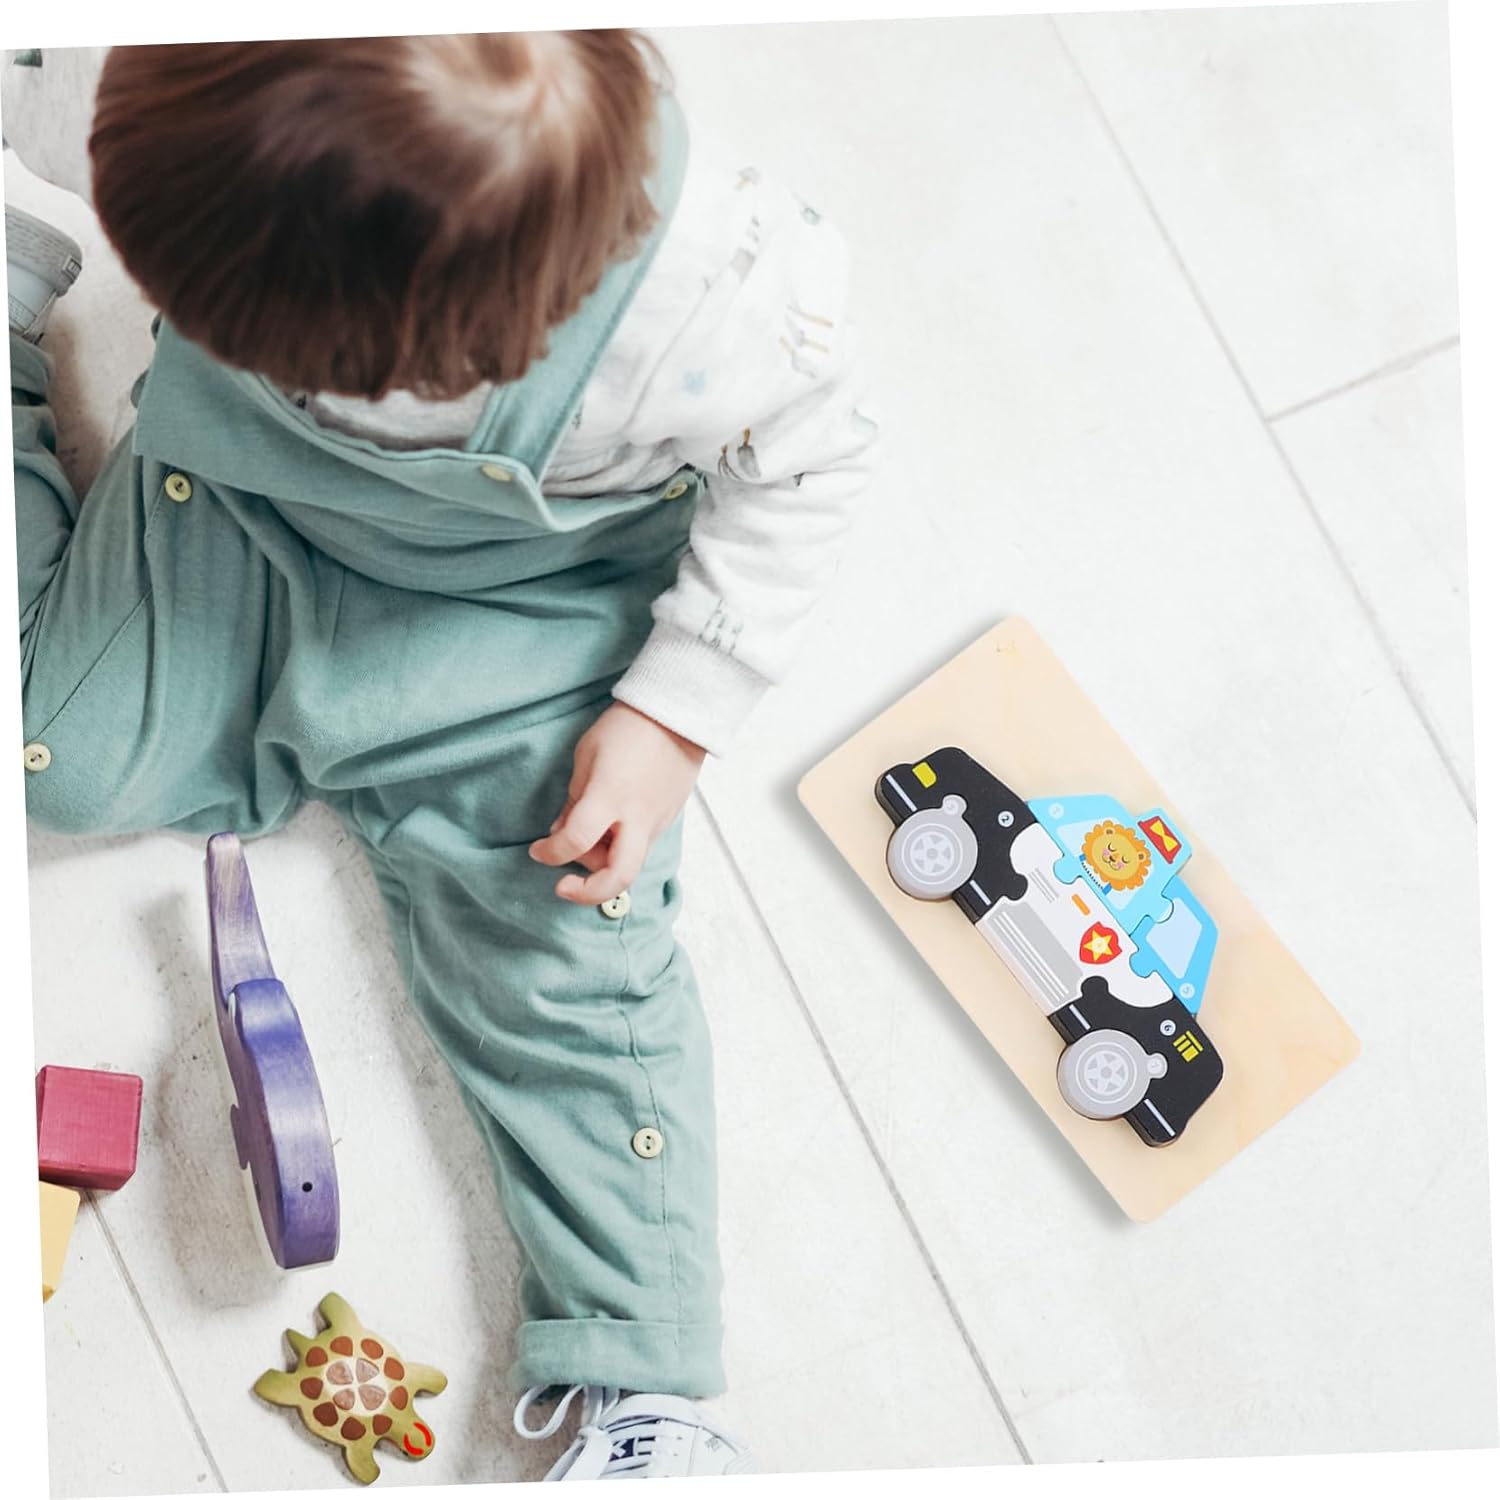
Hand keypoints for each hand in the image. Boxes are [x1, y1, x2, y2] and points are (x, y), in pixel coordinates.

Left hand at [528, 702, 705, 903]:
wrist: (677, 716)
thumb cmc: (626, 728)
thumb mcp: (586, 756)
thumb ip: (574, 799)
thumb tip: (563, 831)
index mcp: (610, 796)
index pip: (576, 841)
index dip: (550, 853)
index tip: (537, 851)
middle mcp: (637, 817)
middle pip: (618, 877)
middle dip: (588, 893)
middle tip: (564, 886)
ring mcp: (657, 822)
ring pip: (629, 865)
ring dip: (601, 864)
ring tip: (587, 837)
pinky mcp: (667, 820)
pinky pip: (640, 847)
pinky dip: (618, 848)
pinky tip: (608, 829)